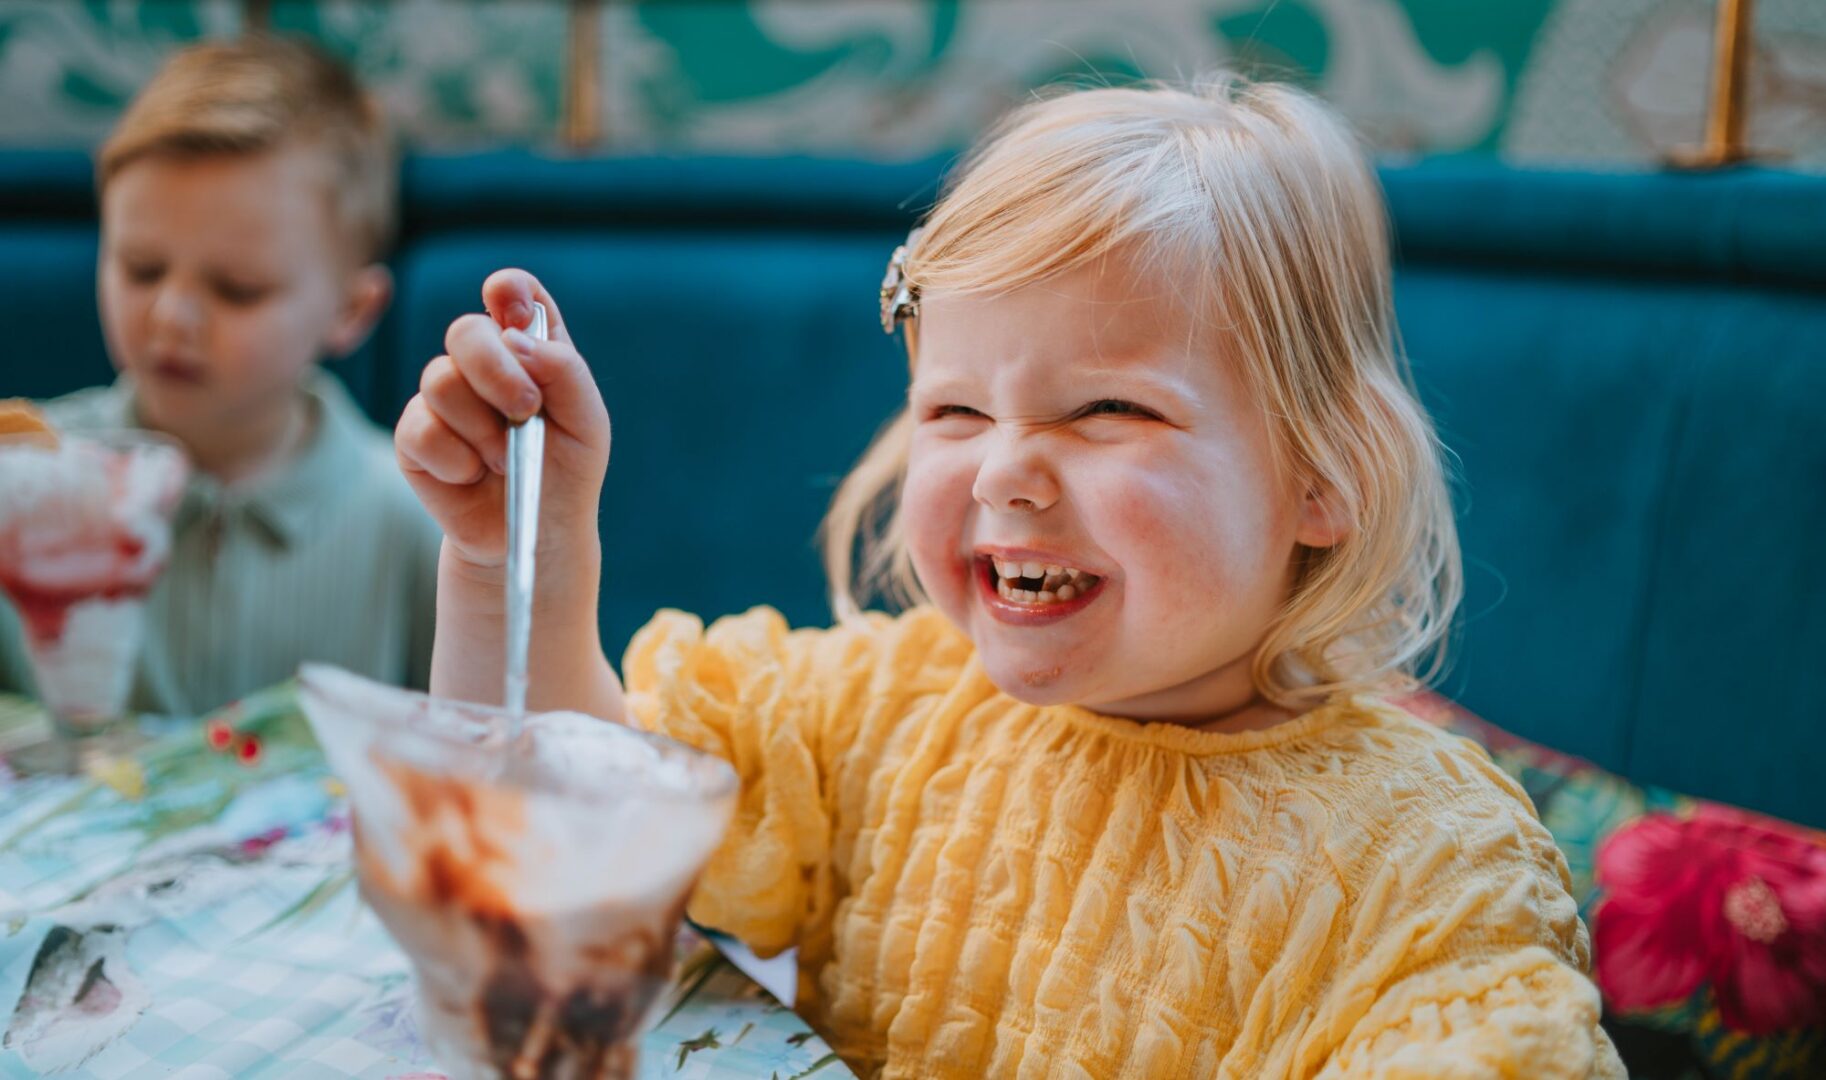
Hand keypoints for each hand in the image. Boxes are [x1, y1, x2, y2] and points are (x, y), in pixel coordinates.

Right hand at [395, 269, 610, 569]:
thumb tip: (515, 337)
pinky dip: (456, 461)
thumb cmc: (565, 474)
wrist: (535, 534)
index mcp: (531, 348)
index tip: (511, 307)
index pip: (513, 293)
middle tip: (526, 410)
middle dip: (496, 370)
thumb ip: (564, 371)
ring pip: (441, 381)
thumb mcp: (587, 424)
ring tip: (504, 459)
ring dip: (483, 430)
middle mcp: (484, 363)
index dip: (509, 291)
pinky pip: (421, 431)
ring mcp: (444, 396)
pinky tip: (472, 477)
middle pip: (466, 331)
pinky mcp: (415, 436)